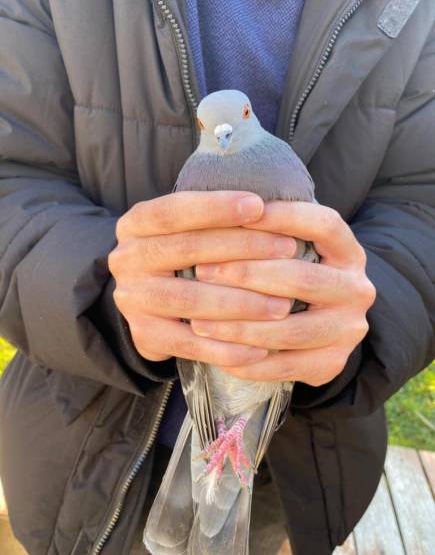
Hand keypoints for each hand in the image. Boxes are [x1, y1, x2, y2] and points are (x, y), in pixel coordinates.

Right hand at [108, 191, 296, 366]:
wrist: (147, 303)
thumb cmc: (183, 256)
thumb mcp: (185, 229)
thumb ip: (212, 219)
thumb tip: (267, 208)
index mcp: (135, 224)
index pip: (174, 210)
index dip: (216, 208)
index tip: (259, 205)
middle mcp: (126, 258)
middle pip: (186, 250)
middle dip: (242, 248)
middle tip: (288, 249)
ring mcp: (132, 299)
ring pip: (189, 300)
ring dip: (241, 303)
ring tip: (283, 305)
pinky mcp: (143, 335)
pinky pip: (189, 344)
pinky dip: (226, 348)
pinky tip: (260, 348)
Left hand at [191, 202, 375, 385]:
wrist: (323, 326)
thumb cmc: (292, 277)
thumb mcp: (292, 250)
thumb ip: (268, 235)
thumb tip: (217, 210)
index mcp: (349, 252)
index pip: (324, 225)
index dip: (283, 216)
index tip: (238, 211)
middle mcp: (357, 289)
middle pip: (302, 279)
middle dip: (247, 274)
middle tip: (201, 270)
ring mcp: (348, 330)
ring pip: (289, 330)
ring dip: (238, 326)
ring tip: (198, 321)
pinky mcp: (331, 364)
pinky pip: (283, 368)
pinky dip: (245, 361)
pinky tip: (215, 352)